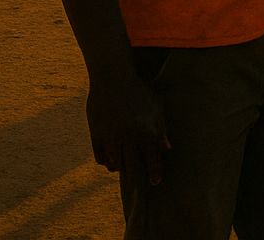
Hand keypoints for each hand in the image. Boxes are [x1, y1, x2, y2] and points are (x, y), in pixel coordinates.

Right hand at [86, 71, 169, 185]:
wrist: (113, 78)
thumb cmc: (139, 90)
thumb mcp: (156, 107)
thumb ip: (161, 129)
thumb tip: (167, 149)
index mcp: (146, 130)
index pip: (152, 158)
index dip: (154, 172)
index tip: (156, 182)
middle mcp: (128, 137)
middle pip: (133, 165)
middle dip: (137, 176)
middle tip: (140, 185)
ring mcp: (110, 136)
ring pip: (115, 163)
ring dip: (120, 168)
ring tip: (125, 170)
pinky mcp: (96, 133)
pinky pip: (100, 155)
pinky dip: (106, 161)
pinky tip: (111, 162)